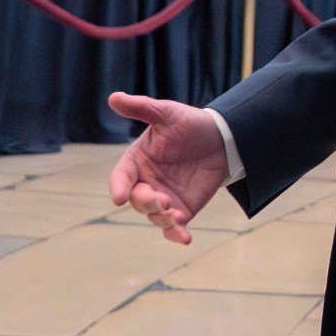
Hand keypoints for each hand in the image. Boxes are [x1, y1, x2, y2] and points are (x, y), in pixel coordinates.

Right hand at [106, 92, 229, 245]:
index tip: (118, 197)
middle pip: (137, 200)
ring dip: (163, 218)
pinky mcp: (182, 210)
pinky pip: (174, 227)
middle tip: (165, 200)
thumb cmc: (189, 124)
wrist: (221, 138)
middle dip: (147, 203)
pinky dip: (176, 235)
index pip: (121, 177)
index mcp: (137, 161)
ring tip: (176, 216)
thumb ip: (142, 108)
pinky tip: (185, 238)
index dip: (118, 187)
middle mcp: (146, 183)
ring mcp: (163, 198)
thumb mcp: (166, 113)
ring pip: (154, 216)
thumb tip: (114, 97)